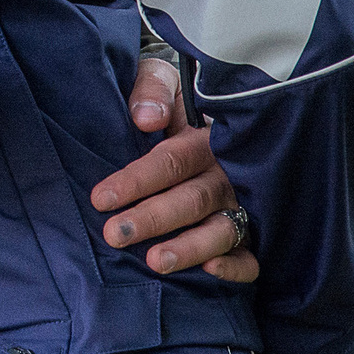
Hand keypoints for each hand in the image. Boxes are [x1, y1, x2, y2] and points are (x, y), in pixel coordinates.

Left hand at [91, 59, 258, 283]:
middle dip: (153, 219)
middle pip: (192, 199)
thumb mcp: (162, 82)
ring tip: (155, 262)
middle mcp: (226, 175)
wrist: (212, 117)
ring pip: (222, 230)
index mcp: (204, 139)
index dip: (137, 180)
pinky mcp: (250, 234)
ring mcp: (241, 206)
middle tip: (115, 234)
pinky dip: (237, 266)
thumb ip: (152, 91)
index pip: (171, 161)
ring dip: (190, 247)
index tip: (100, 198)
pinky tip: (211, 271)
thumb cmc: (174, 105)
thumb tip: (146, 118)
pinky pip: (252, 256)